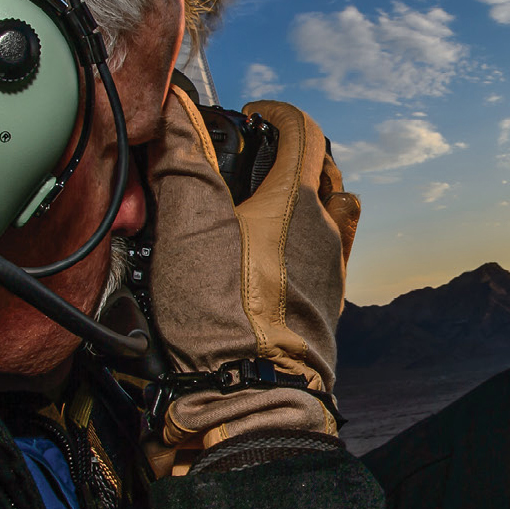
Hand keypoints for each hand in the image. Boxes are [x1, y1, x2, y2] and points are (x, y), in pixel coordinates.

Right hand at [144, 86, 359, 473]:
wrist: (252, 400)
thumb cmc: (223, 316)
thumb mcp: (187, 226)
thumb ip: (183, 159)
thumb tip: (178, 108)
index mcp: (297, 201)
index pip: (304, 130)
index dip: (276, 114)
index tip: (250, 116)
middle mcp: (326, 231)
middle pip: (321, 171)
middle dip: (289, 155)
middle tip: (252, 160)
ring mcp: (331, 273)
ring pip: (327, 215)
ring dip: (300, 200)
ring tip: (259, 209)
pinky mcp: (326, 310)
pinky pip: (326, 260)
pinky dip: (305, 243)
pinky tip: (273, 259)